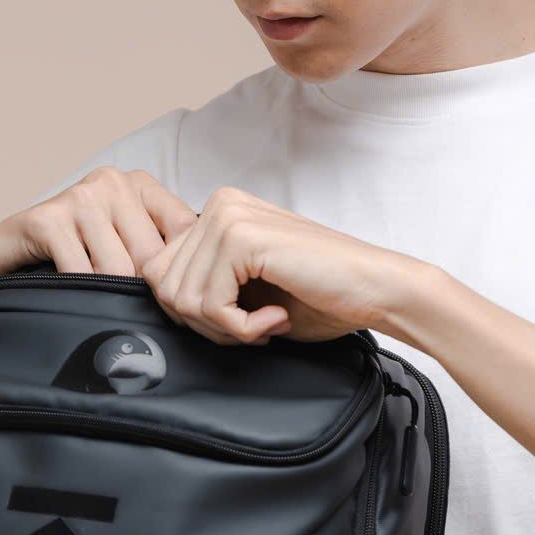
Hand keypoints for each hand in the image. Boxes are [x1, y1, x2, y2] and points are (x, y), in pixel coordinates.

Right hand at [0, 168, 198, 311]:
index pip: (185, 232)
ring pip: (119, 270)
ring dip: (109, 297)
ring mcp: (80, 196)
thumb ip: (162, 255)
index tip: (175, 304)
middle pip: (152, 258)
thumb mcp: (125, 249)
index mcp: (140, 185)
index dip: (181, 274)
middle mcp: (113, 182)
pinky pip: (82, 273)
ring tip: (98, 302)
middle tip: (133, 314)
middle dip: (143, 294)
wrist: (1, 261)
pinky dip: (79, 295)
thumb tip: (211, 285)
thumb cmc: (71, 261)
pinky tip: (70, 295)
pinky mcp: (48, 217)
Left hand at [137, 185, 402, 345]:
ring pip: (181, 298)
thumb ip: (202, 288)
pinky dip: (241, 328)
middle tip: (252, 328)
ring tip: (266, 324)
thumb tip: (160, 303)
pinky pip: (209, 304)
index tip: (239, 322)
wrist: (375, 290)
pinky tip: (275, 319)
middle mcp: (218, 205)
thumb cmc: (320, 296)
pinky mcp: (241, 237)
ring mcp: (227, 217)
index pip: (158, 273)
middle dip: (204, 324)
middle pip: (163, 286)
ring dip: (225, 329)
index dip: (192, 314)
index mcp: (216, 213)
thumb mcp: (245, 291)